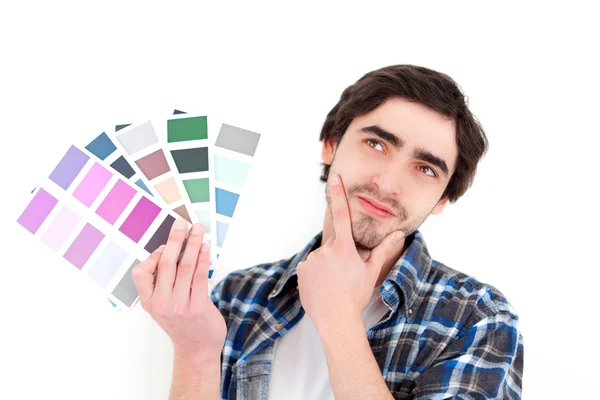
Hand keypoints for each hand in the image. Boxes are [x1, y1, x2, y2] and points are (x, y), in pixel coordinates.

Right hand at [132, 219, 225, 358]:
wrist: (197, 349)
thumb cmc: (181, 323)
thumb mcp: (163, 306)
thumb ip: (163, 282)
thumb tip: (172, 249)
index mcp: (149, 302)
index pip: (140, 273)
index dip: (153, 256)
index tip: (164, 245)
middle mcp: (161, 304)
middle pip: (166, 264)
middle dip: (175, 239)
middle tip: (181, 223)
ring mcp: (180, 306)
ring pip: (185, 267)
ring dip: (192, 244)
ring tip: (198, 230)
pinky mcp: (198, 307)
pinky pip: (200, 276)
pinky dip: (203, 258)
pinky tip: (205, 248)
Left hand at [297, 173, 403, 332]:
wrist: (336, 320)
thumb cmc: (355, 295)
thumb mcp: (371, 271)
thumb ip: (383, 249)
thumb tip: (400, 233)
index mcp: (344, 248)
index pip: (342, 215)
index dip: (338, 195)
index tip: (334, 178)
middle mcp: (326, 250)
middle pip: (333, 245)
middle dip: (338, 255)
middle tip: (343, 275)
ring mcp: (312, 260)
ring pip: (321, 257)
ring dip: (326, 265)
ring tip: (333, 284)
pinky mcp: (301, 270)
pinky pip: (310, 266)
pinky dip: (315, 273)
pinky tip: (322, 287)